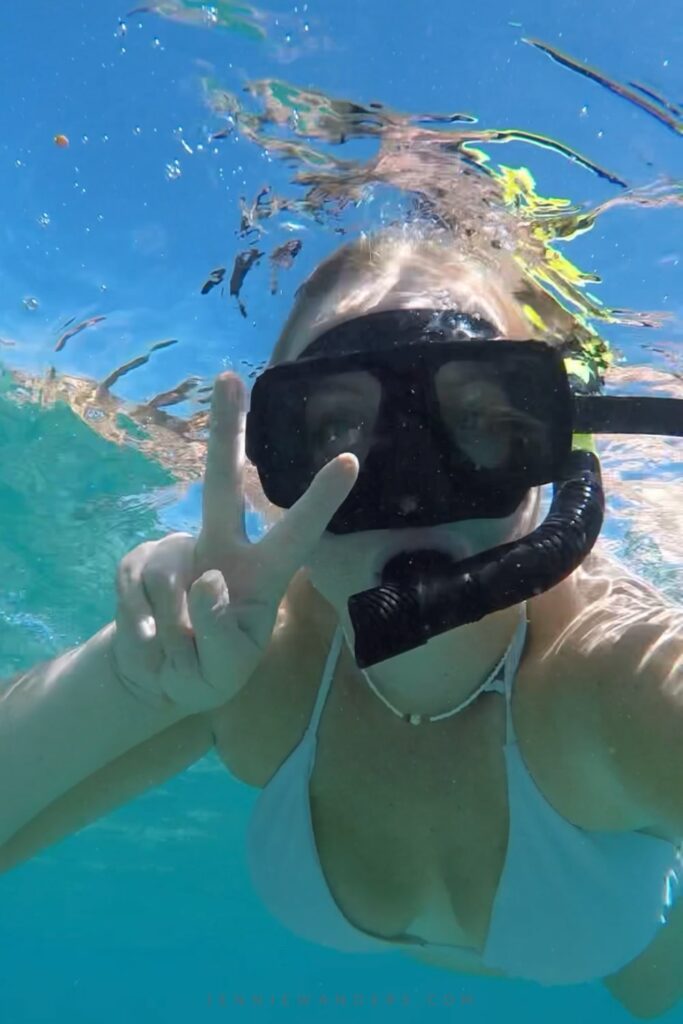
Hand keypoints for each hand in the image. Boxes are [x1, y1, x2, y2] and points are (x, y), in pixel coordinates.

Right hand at [112, 372, 357, 711]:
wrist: (154, 678)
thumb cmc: (210, 668)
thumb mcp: (227, 669)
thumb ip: (224, 634)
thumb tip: (207, 580)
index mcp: (264, 574)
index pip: (298, 532)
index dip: (322, 498)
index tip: (352, 458)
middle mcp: (222, 548)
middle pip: (221, 485)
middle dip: (225, 430)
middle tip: (229, 377)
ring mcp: (176, 551)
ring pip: (172, 576)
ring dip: (174, 632)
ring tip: (179, 649)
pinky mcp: (135, 563)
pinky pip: (135, 595)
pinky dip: (144, 634)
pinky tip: (151, 642)